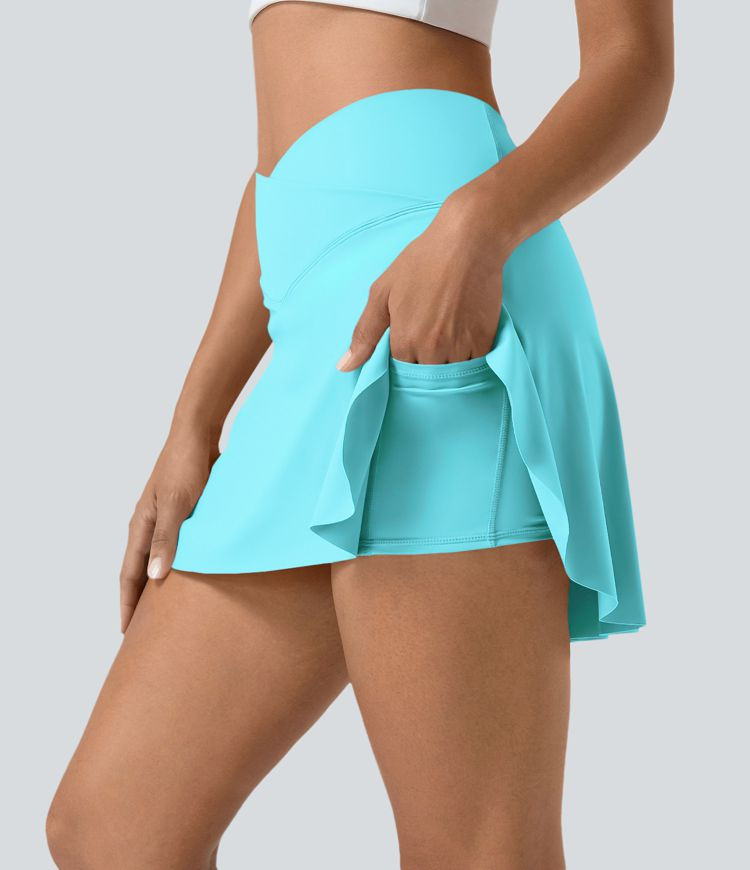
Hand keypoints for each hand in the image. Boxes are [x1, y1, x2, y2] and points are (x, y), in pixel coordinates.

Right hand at [119, 430, 218, 631]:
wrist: (197, 434)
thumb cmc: (186, 466)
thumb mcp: (177, 503)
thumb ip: (166, 538)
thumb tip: (154, 577)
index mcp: (141, 525)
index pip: (130, 574)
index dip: (129, 604)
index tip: (128, 632)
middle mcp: (148, 524)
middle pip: (140, 570)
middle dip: (139, 600)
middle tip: (144, 629)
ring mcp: (165, 518)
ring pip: (158, 558)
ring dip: (159, 583)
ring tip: (166, 609)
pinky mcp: (183, 511)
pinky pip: (176, 546)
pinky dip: (179, 564)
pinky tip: (192, 574)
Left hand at [337, 183, 509, 368]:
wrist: (468, 243)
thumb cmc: (422, 262)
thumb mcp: (382, 292)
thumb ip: (364, 334)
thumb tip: (344, 367)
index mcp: (404, 342)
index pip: (401, 373)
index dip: (404, 360)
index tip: (410, 343)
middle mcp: (432, 351)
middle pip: (427, 378)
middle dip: (426, 365)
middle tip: (431, 337)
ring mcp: (461, 348)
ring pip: (453, 375)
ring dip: (449, 364)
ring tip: (448, 337)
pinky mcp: (485, 341)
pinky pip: (476, 365)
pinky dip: (470, 358)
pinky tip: (466, 336)